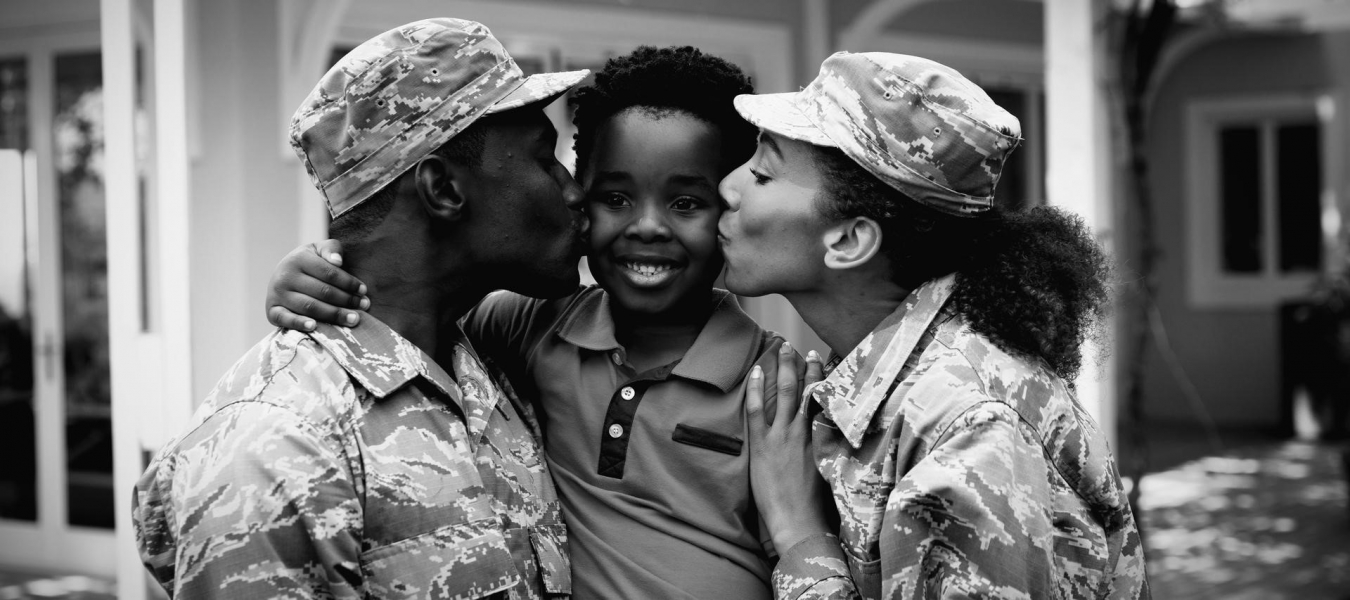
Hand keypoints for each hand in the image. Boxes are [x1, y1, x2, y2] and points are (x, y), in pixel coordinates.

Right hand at [265, 239, 367, 330]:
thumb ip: (331, 250)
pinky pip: (284, 319)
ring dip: (334, 314)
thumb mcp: (319, 250)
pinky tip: (314, 326)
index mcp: (298, 259)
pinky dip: (298, 323)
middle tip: (364, 306)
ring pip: (310, 306)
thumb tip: (337, 261)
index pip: (329, 273)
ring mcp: (277, 294)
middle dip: (346, 300)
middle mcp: (285, 276)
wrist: (283, 275)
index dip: (349, 283)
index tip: (364, 291)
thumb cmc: (309, 262)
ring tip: (354, 319)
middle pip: (322, 291)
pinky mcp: (271, 311)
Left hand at [746, 343, 831, 553]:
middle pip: (808, 390)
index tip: (826, 362)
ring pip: (786, 393)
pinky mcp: (763, 445)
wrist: (799, 521)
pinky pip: (757, 409)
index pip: (826, 400)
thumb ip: (831, 450)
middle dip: (807, 366)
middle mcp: (806, 431)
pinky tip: (756, 371)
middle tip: (806, 349)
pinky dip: (756, 388)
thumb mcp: (831, 471)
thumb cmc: (818, 504)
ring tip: (783, 348)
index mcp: (824, 438)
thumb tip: (837, 437)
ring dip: (785, 368)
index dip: (826, 379)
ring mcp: (783, 436)